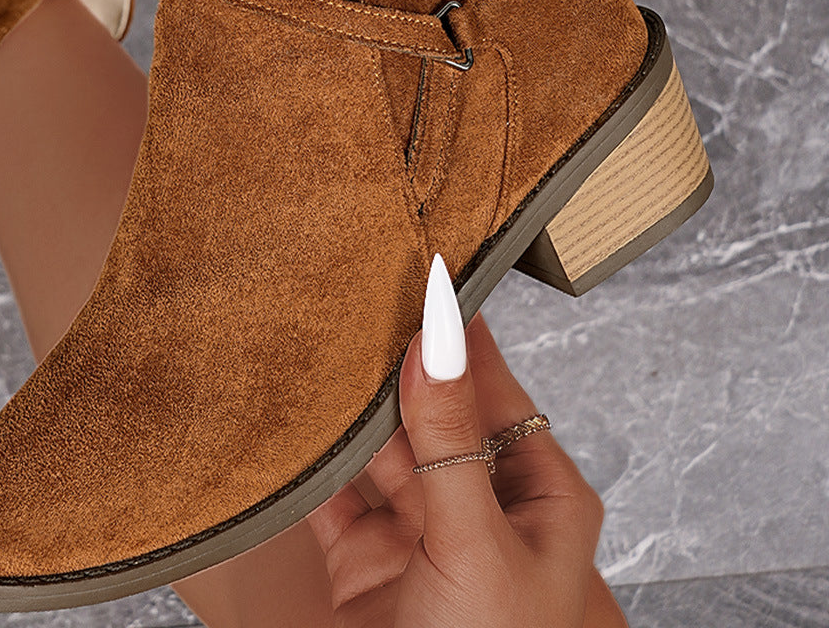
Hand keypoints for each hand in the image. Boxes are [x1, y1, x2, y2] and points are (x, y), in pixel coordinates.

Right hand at [307, 259, 626, 627]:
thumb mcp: (478, 547)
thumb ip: (451, 443)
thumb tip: (434, 341)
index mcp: (537, 495)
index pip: (494, 388)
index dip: (457, 332)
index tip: (420, 272)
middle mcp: (479, 503)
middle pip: (430, 410)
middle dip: (391, 361)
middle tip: (350, 292)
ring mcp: (419, 530)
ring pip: (378, 445)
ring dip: (347, 406)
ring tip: (313, 339)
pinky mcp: (364, 557)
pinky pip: (333, 491)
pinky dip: (310, 457)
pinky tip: (290, 416)